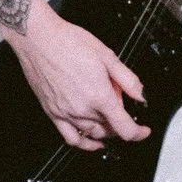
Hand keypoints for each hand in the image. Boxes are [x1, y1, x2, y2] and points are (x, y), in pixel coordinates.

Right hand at [15, 3, 149, 148]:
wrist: (38, 38)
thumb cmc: (67, 42)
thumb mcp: (107, 56)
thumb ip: (128, 79)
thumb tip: (141, 94)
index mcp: (99, 95)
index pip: (125, 129)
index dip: (139, 133)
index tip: (143, 131)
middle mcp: (82, 108)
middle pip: (110, 130)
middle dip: (120, 121)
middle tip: (118, 102)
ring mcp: (66, 113)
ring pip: (93, 134)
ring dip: (105, 130)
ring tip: (106, 114)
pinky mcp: (52, 113)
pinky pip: (71, 138)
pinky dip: (85, 143)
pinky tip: (91, 140)